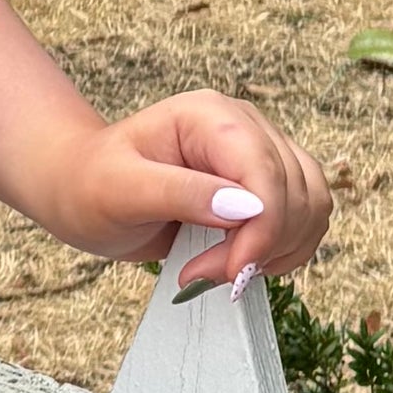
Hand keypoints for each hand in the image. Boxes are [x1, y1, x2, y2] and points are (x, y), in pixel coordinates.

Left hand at [16, 87, 330, 297]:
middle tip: (204, 275)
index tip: (226, 272)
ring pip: (312, 205)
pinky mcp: (265, 185)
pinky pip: (305, 218)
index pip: (267, 173)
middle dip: (261, 246)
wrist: (81, 188)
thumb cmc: (90, 184)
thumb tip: (245, 208)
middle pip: (296, 193)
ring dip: (280, 250)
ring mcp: (260, 155)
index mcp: (211, 117)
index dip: (261, 229)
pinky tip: (242, 263)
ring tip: (221, 270)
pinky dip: (286, 250)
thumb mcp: (120, 191)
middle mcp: (246, 128)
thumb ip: (181, 194)